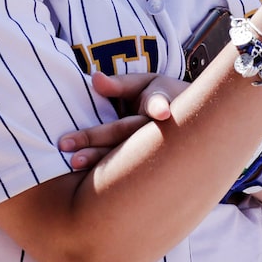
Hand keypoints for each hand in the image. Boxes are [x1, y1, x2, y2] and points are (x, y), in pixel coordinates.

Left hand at [56, 70, 189, 170]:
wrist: (192, 127)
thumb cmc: (161, 97)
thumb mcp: (146, 84)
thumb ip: (120, 84)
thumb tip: (94, 78)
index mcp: (161, 106)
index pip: (155, 105)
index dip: (160, 107)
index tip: (162, 112)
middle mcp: (160, 133)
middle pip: (128, 136)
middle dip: (100, 145)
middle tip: (69, 150)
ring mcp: (156, 154)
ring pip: (126, 160)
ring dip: (98, 161)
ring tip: (74, 163)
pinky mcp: (150, 168)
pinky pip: (125, 173)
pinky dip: (105, 178)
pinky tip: (84, 182)